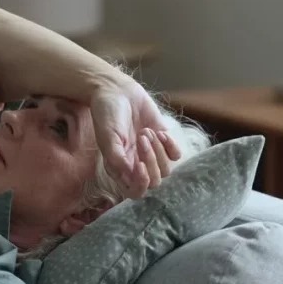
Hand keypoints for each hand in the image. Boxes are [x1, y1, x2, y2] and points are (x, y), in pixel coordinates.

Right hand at [91, 80, 181, 198]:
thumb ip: (116, 157)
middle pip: (154, 182)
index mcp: (119, 168)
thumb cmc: (107, 113)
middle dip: (151, 161)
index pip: (134, 192)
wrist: (117, 91)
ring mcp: (150, 154)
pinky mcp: (163, 142)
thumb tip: (130, 175)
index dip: (141, 184)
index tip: (140, 165)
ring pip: (166, 170)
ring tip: (146, 131)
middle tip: (142, 137)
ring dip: (159, 150)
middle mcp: (135, 165)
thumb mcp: (107, 135)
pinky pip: (175, 155)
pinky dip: (171, 145)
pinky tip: (159, 132)